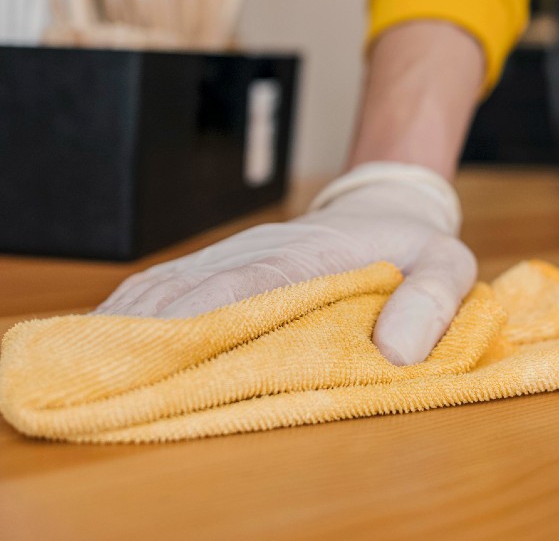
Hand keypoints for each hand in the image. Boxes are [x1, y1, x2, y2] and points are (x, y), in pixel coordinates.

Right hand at [94, 163, 476, 364]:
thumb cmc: (416, 244)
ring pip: (173, 284)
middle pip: (195, 288)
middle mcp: (265, 250)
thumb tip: (397, 352)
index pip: (252, 284)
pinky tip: (112, 334)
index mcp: (315, 254)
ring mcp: (242, 253)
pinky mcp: (230, 263)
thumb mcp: (448, 266)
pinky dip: (141, 310)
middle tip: (104, 372)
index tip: (160, 351)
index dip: (205, 317)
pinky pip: (174, 284)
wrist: (388, 204)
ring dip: (133, 322)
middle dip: (150, 330)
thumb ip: (432, 301)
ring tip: (93, 361)